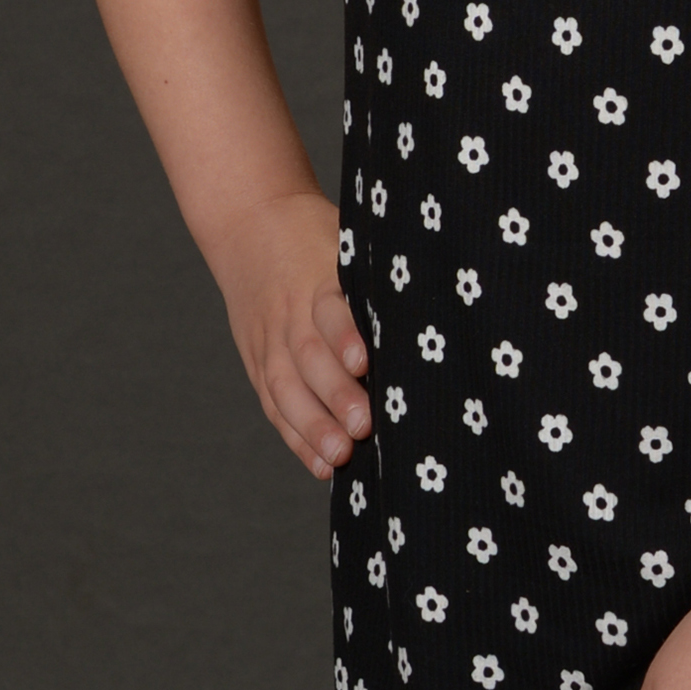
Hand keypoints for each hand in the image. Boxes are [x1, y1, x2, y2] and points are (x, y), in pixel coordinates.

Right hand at [215, 191, 371, 480]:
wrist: (249, 225)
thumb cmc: (316, 236)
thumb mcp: (346, 240)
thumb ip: (379, 273)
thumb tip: (442, 296)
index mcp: (318, 278)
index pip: (329, 309)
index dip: (345, 336)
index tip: (366, 361)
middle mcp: (290, 312)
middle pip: (308, 356)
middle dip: (336, 395)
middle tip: (365, 426)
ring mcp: (269, 340)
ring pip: (286, 386)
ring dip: (314, 425)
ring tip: (342, 455)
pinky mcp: (258, 362)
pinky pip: (274, 404)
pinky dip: (297, 437)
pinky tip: (322, 464)